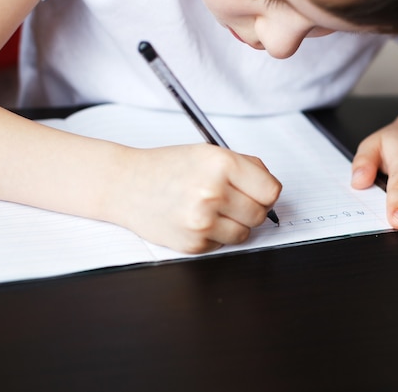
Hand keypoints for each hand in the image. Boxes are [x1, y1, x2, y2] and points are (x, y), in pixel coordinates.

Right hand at [108, 144, 281, 252]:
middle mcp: (212, 191)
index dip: (265, 192)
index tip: (256, 192)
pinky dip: (215, 235)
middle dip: (250, 208)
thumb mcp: (209, 153)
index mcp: (221, 163)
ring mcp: (202, 220)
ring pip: (245, 233)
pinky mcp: (194, 243)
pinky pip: (223, 244)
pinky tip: (195, 220)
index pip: (271, 191)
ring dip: (234, 224)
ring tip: (211, 209)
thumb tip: (272, 190)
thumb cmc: (168, 167)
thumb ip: (246, 167)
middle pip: (260, 214)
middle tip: (229, 200)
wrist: (125, 185)